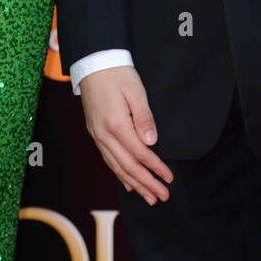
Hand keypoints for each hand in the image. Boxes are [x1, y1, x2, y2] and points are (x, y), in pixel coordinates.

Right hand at [79, 65, 173, 204]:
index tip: (169, 178)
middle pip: (128, 166)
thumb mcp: (135, 91)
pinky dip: (119, 173)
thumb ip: (144, 118)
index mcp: (116, 125)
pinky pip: (108, 159)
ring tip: (148, 197)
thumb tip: (152, 143)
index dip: (156, 168)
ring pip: (116, 166)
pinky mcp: (95, 132)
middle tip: (162, 196)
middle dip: (147, 183)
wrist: (92, 62)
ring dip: (134, 184)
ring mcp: (97, 135)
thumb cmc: (116, 73)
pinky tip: (128, 183)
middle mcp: (104, 134)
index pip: (140, 154)